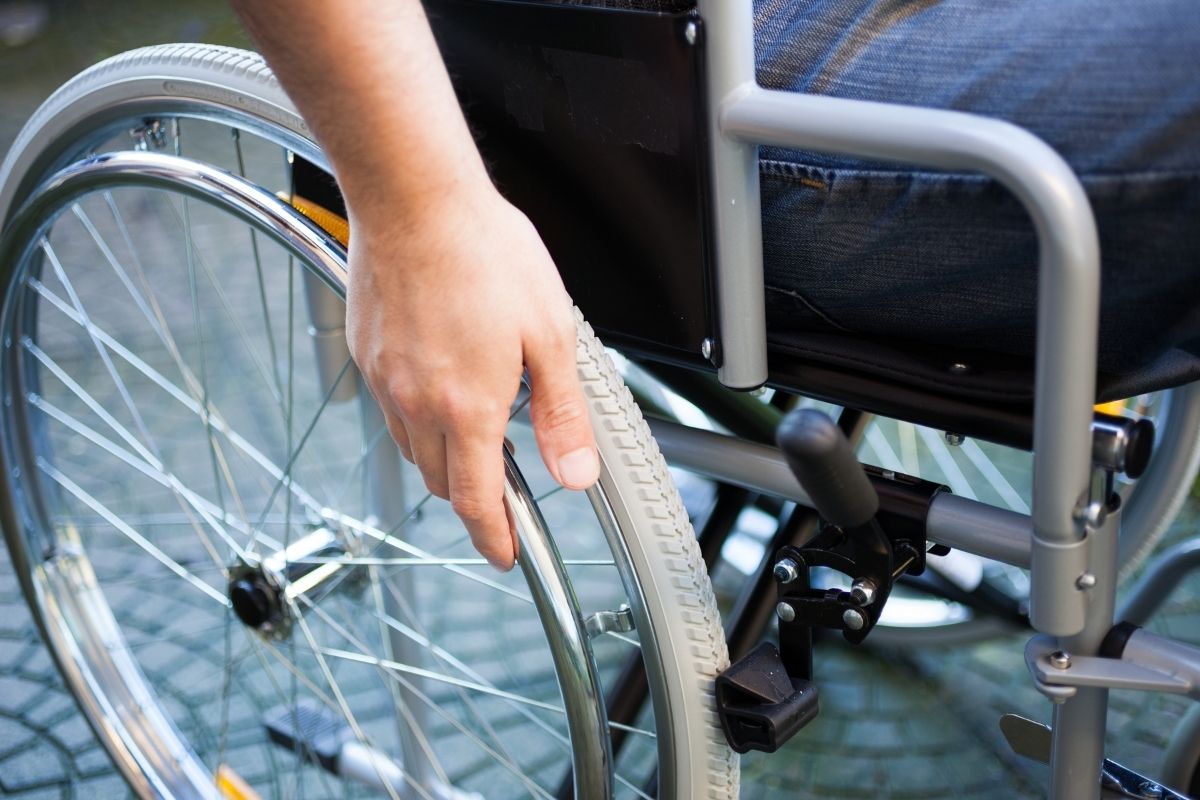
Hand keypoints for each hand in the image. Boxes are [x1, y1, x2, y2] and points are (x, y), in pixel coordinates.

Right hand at [345, 184, 599, 569]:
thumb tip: (576, 473)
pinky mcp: (367, 352)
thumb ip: (561, 413)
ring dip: (444, 456)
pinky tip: (441, 382)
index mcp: (467, 407)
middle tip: (502, 486)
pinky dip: (417, 417)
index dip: (493, 536)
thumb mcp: (550, 334)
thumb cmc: (484, 252)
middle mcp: (417, 403)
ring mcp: (385, 379)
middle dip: (472, 495)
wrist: (413, 196)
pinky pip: (391, 407)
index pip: (475, 501)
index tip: (504, 553)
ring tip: (475, 428)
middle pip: (441, 480)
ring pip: (413, 447)